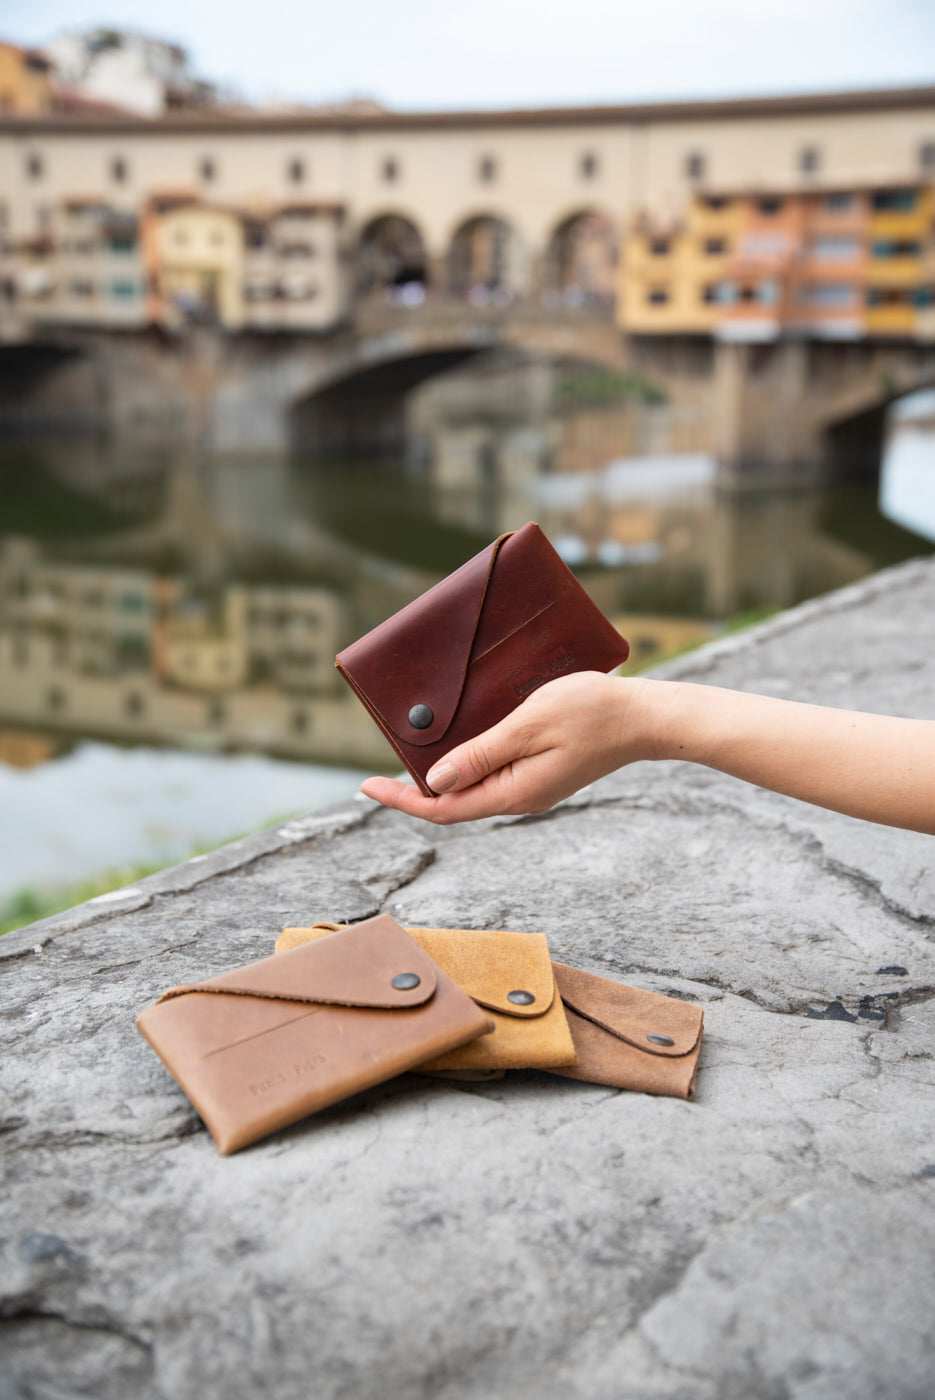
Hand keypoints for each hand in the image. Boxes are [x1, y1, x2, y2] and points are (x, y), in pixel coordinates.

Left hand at [360, 671, 659, 823]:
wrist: (644, 717)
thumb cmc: (590, 713)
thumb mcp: (527, 726)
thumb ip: (480, 754)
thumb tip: (435, 781)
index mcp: (513, 792)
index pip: (443, 808)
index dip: (401, 799)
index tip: (366, 786)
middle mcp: (519, 797)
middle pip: (454, 802)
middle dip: (414, 789)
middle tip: (379, 770)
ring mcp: (531, 786)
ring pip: (473, 787)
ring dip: (440, 775)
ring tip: (410, 754)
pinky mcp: (542, 771)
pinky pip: (493, 772)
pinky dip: (467, 761)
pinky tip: (457, 742)